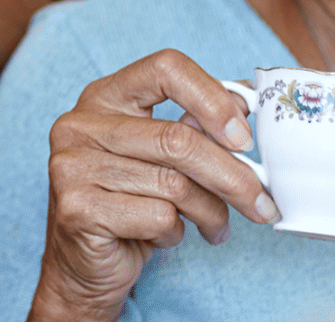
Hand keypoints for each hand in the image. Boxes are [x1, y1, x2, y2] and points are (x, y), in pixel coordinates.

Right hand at [29, 50, 277, 321]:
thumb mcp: (160, 156)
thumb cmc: (128, 201)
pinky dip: (176, 232)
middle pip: (177, 138)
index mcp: (104, 95)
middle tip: (263, 202)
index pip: (165, 68)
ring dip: (210, 212)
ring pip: (173, 184)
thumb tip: (246, 103)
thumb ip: (194, 124)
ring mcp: (72, 164)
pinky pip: (156, 217)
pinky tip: (167, 235)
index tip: (244, 137)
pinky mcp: (77, 208)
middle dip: (232, 175)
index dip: (212, 98)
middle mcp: (81, 123)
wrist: (83, 265)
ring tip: (216, 226)